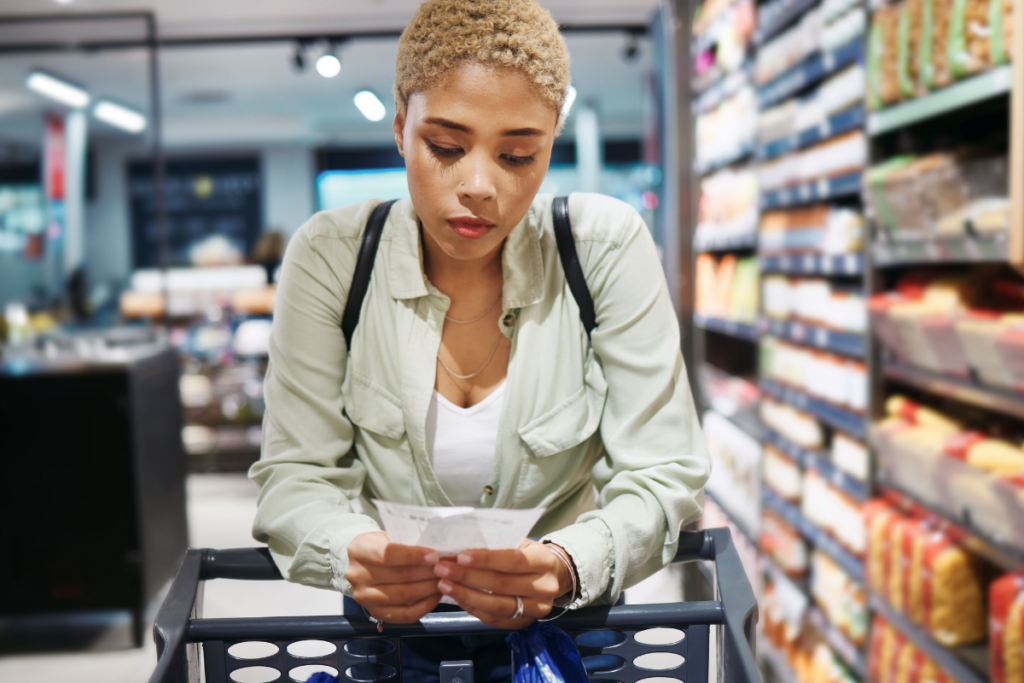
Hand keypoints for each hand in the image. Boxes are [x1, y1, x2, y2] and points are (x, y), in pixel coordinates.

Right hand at [345, 531, 442, 622]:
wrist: (366, 561)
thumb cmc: (383, 544)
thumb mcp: (389, 534)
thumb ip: (408, 541)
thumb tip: (439, 548)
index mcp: (358, 550)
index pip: (387, 554)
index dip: (413, 556)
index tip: (434, 555)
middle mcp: (357, 575)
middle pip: (398, 576)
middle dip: (426, 573)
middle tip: (446, 568)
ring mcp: (364, 596)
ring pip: (402, 596)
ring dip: (428, 589)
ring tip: (444, 580)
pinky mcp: (375, 612)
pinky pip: (404, 614)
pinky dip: (423, 606)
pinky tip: (436, 596)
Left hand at [433, 539, 574, 628]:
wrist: (553, 576)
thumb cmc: (529, 554)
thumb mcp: (521, 543)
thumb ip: (498, 545)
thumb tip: (461, 546)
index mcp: (544, 561)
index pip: (513, 560)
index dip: (486, 559)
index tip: (460, 556)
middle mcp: (544, 587)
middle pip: (502, 584)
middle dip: (468, 576)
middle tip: (442, 568)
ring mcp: (537, 608)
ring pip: (497, 605)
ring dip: (466, 595)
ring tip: (444, 584)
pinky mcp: (525, 623)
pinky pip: (495, 618)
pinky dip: (473, 608)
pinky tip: (458, 597)